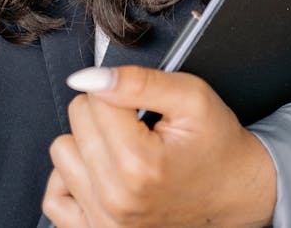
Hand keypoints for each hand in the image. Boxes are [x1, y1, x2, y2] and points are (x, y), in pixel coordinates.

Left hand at [41, 65, 276, 227]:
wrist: (235, 194)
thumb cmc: (216, 146)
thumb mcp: (190, 96)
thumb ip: (137, 81)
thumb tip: (87, 78)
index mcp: (140, 165)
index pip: (94, 99)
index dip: (120, 91)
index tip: (143, 107)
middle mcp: (117, 202)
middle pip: (76, 123)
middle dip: (105, 113)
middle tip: (139, 127)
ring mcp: (105, 225)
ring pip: (62, 153)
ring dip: (88, 143)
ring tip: (123, 149)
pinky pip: (54, 199)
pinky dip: (73, 179)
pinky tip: (101, 173)